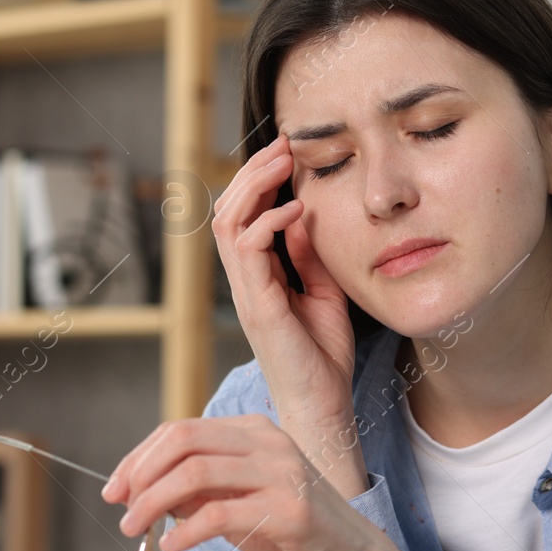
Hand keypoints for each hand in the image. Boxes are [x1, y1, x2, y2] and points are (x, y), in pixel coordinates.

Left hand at [101, 414, 391, 550]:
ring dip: (154, 502)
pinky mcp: (291, 510)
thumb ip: (198, 492)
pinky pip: (221, 514)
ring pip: (196, 473)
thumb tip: (143, 492)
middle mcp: (269, 442)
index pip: (181, 430)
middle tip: (121, 509)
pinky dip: (186, 530)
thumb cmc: (291, 531)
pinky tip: (172, 547)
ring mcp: (283, 473)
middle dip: (141, 474)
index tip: (115, 489)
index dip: (139, 457)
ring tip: (136, 529)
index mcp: (254, 431)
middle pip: (184, 441)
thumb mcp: (237, 503)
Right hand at [212, 131, 359, 437]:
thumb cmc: (323, 357)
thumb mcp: (324, 292)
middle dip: (252, 171)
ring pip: (228, 223)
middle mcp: (245, 282)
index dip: (260, 180)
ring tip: (285, 162)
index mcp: (258, 277)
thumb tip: (304, 215)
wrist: (323, 407)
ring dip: (254, 186)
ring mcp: (248, 294)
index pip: (243, 215)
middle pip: (227, 210)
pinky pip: (248, 251)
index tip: (289, 151)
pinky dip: (268, 223)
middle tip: (285, 144)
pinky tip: (295, 210)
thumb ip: (310, 256)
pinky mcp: (259, 307)